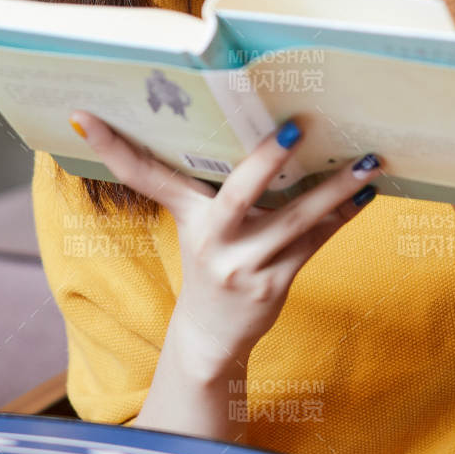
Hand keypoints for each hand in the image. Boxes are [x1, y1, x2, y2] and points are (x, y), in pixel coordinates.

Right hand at [68, 109, 381, 374]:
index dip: (113, 146)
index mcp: (187, 215)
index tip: (86, 115)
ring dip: (335, 189)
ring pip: (295, 220)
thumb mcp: (195, 223)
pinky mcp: (275, 284)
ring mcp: (245, 265)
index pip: (144, 175)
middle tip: (295, 126)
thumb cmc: (210, 262)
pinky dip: (343, 215)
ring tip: (367, 160)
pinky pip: (315, 242)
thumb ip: (203, 182)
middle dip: (267, 161)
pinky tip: (368, 192)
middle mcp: (213, 240)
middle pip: (239, 194)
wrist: (211, 338)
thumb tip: (229, 127)